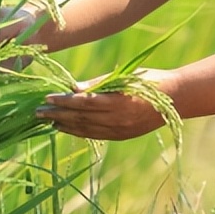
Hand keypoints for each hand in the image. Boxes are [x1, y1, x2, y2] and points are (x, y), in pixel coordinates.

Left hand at [35, 69, 175, 140]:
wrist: (177, 98)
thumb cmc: (149, 80)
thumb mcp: (124, 77)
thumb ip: (99, 84)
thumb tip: (74, 88)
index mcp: (118, 103)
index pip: (83, 104)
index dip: (63, 102)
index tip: (46, 98)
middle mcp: (117, 120)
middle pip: (80, 118)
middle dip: (57, 114)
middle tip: (37, 112)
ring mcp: (120, 130)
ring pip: (86, 129)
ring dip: (65, 125)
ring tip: (48, 121)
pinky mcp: (123, 135)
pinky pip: (96, 135)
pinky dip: (79, 132)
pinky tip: (67, 127)